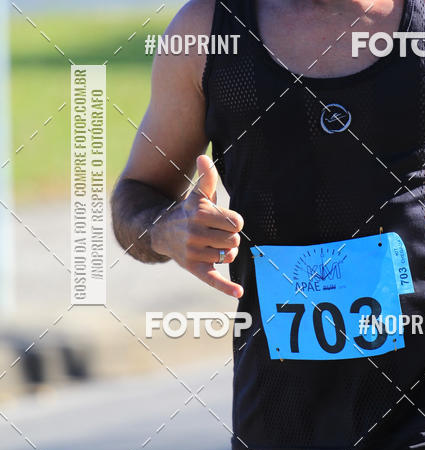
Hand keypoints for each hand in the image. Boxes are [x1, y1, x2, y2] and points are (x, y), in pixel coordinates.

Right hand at [150, 154, 243, 297]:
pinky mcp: (194, 269)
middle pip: (234, 240)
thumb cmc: (188, 211)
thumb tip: (204, 157)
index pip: (236, 223)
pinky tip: (239, 292)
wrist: (161, 232)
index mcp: (201, 214)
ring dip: (225, 252)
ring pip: (228, 256)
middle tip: (215, 234)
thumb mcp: (198, 194)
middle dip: (229, 237)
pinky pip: (213, 279)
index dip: (234, 222)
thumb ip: (207, 177)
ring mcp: (194, 252)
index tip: (224, 221)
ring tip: (211, 245)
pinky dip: (226, 287)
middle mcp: (196, 233)